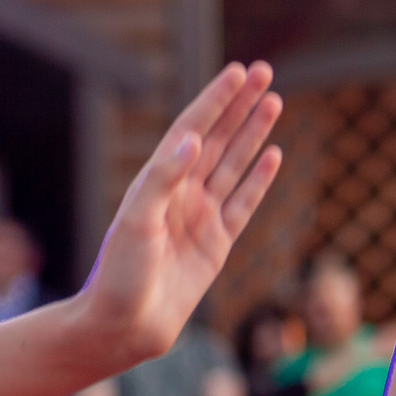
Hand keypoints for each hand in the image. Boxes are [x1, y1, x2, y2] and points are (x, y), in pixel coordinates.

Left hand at [76, 64, 282, 364]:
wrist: (125, 324)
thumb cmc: (120, 274)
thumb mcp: (136, 221)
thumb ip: (163, 180)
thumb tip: (190, 140)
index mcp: (156, 182)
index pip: (191, 130)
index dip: (215, 100)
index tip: (238, 72)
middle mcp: (179, 194)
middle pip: (217, 139)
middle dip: (240, 106)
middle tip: (266, 71)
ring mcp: (200, 217)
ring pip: (234, 165)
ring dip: (254, 133)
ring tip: (274, 101)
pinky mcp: (217, 243)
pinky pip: (244, 202)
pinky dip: (259, 178)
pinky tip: (272, 153)